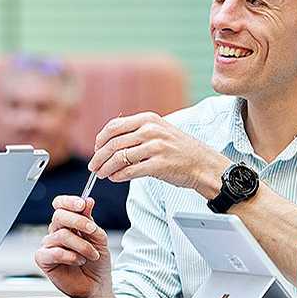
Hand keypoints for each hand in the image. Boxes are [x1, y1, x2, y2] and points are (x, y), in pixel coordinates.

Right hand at [32, 195, 114, 297]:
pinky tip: (78, 261)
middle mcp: (57, 232)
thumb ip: (90, 220)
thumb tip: (87, 200)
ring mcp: (49, 245)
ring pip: (61, 235)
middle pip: (59, 215)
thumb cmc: (96, 262)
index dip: (69, 201)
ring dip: (82, 245)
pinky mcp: (44, 259)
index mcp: (68, 223)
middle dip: (79, 221)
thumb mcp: (99, 238)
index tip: (82, 204)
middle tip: (92, 231)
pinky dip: (70, 256)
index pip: (61, 205)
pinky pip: (54, 252)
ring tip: (91, 255)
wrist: (97, 284)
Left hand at [91, 112, 225, 197]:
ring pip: (119, 158)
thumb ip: (137, 133)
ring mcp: (156, 147)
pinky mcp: (159, 165)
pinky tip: (114, 178)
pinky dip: (118, 176)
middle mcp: (151, 130)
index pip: (114, 126)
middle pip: (114, 143)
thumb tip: (110, 143)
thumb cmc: (180, 150)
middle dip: (99, 156)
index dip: (100, 139)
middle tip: (93, 166)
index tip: (96, 149)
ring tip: (101, 174)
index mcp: (148, 119)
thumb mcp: (159, 132)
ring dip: (106, 168)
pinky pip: (130, 171)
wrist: (203, 164)